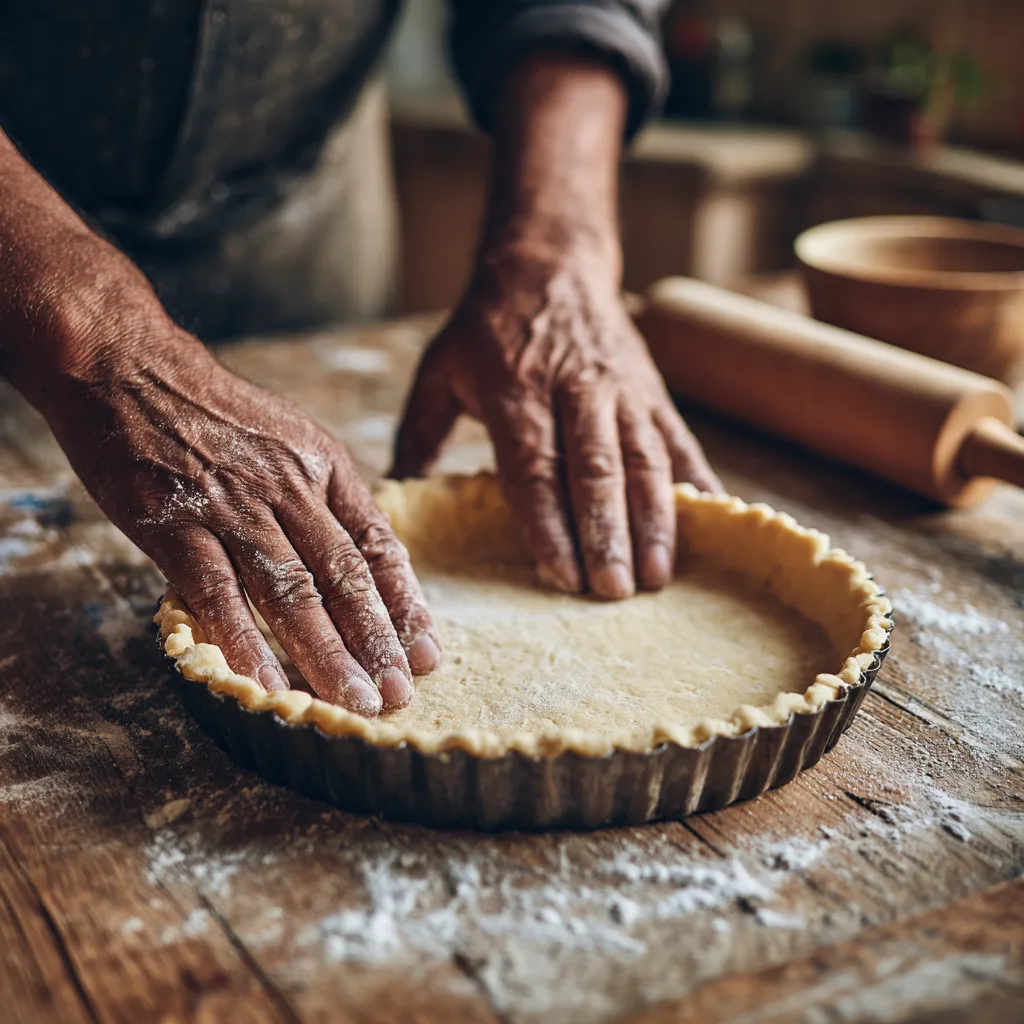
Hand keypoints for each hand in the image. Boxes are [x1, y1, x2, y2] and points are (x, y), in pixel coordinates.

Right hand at [47, 322, 440, 715]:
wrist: (128, 368)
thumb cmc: (211, 411)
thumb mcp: (289, 438)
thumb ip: (321, 495)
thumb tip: (357, 556)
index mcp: (325, 467)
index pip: (378, 545)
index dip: (405, 603)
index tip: (425, 649)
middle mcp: (291, 488)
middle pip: (346, 578)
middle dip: (378, 642)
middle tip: (400, 694)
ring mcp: (235, 507)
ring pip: (293, 593)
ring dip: (326, 655)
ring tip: (353, 703)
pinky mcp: (177, 525)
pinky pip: (220, 595)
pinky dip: (246, 643)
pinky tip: (268, 684)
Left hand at [393, 237, 719, 598]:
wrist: (551, 265)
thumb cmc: (489, 328)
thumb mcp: (441, 368)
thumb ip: (419, 431)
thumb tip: (399, 493)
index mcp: (516, 391)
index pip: (536, 466)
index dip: (549, 522)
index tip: (561, 573)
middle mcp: (575, 391)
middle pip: (596, 469)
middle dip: (608, 532)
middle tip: (613, 591)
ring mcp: (621, 392)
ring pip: (644, 460)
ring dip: (654, 520)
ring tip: (657, 575)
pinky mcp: (652, 393)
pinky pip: (679, 442)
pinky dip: (696, 483)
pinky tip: (708, 523)